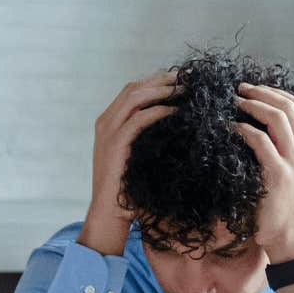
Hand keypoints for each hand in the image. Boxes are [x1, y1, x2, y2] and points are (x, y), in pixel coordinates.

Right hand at [79, 72, 179, 255]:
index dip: (157, 81)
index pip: (133, 90)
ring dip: (162, 90)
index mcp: (107, 122)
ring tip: (186, 90)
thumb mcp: (137, 156)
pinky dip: (159, 110)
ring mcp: (108, 132)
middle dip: (163, 80)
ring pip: (135, 96)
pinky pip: (139, 118)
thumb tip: (176, 123)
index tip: (182, 80)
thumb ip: (147, 137)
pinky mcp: (115, 144)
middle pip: (134, 87)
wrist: (110, 213)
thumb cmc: (129, 189)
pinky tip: (178, 111)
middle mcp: (105, 122)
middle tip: (189, 79)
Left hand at [233, 83, 293, 265]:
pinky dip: (244, 129)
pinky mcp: (278, 174)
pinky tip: (231, 127)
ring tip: (234, 102)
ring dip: (253, 105)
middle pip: (289, 107)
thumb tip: (286, 132)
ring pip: (276, 118)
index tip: (258, 89)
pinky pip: (260, 140)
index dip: (278, 93)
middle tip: (241, 89)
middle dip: (262, 93)